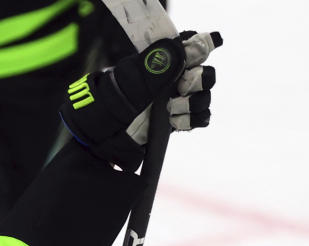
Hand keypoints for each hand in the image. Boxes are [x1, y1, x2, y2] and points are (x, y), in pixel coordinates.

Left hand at [60, 31, 221, 170]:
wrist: (104, 136)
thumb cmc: (113, 103)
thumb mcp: (131, 80)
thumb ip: (158, 64)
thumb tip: (184, 46)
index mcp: (162, 61)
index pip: (192, 46)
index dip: (200, 48)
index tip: (194, 59)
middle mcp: (173, 78)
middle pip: (205, 72)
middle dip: (199, 79)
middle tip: (183, 87)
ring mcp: (178, 99)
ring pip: (203, 96)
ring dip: (193, 102)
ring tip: (172, 109)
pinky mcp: (179, 119)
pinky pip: (200, 118)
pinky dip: (192, 119)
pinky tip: (175, 121)